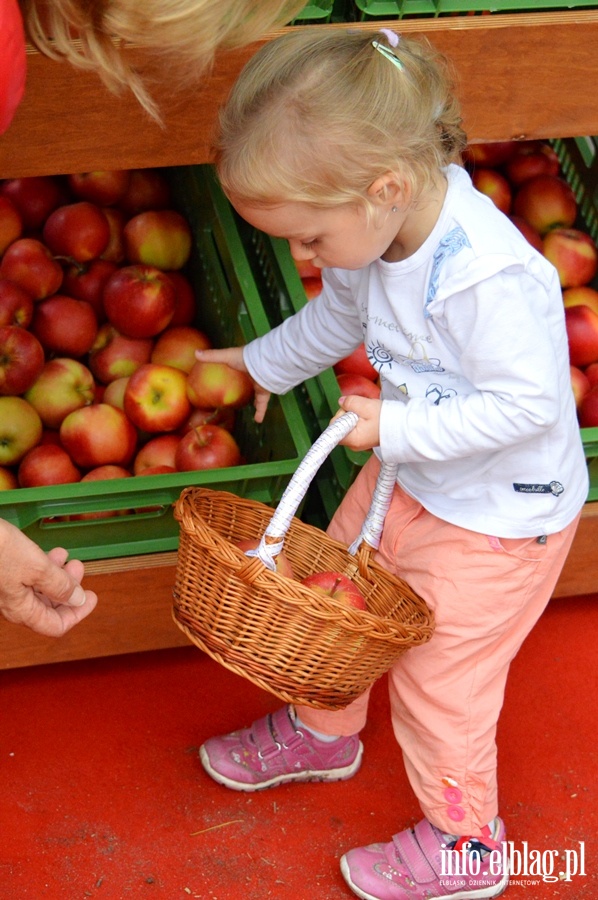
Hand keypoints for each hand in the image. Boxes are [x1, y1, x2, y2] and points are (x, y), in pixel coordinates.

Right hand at [0, 520, 97, 635]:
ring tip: (66, 556)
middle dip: (69, 589)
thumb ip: (59, 586)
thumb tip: (78, 600)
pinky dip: (43, 566)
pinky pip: (28, 576)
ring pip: (39, 589)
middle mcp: (13, 604)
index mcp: (21, 610)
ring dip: (57, 574)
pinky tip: (50, 552)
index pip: (55, 626)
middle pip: (49, 607)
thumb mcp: (36, 567)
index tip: (92, 596)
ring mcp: (7, 589)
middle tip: (79, 567)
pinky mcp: (3, 573)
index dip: (78, 614)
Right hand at [194, 347, 270, 422]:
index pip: (236, 368)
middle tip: (236, 395)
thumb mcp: (226, 356)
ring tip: (248, 407)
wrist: (264, 363)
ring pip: (255, 393)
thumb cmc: (245, 358)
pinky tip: (257, 420)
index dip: (232, 371)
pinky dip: (260, 412)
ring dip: (253, 400)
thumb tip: (196, 353)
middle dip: (243, 387)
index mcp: (243, 365)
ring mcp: (258, 383)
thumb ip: (212, 356)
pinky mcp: (264, 391)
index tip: (226, 377)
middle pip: (246, 382)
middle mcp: (252, 374)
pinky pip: (262, 404)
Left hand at [334, 394, 381, 451]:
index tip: (350, 410)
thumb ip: (350, 402)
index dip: (340, 414)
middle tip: (362, 410)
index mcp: (352, 439)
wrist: (403, 428)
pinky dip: (361, 420)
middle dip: (349, 413)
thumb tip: (341, 402)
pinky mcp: (364, 440)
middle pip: (341, 424)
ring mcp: (359, 443)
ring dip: (356, 415)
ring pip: (349, 425)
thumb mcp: (366, 406)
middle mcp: (353, 445)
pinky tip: (370, 417)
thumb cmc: (386, 419)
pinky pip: (356, 427)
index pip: (333, 426)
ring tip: (368, 413)